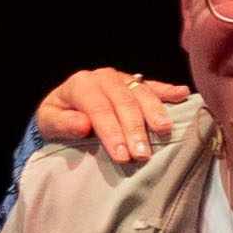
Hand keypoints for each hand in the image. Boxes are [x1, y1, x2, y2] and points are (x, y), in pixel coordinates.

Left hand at [34, 67, 188, 164]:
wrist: (64, 105)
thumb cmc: (59, 116)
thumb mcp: (48, 121)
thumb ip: (62, 123)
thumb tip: (83, 125)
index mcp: (81, 84)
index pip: (99, 108)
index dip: (111, 132)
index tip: (122, 155)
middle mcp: (104, 77)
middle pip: (123, 102)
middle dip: (134, 129)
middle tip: (142, 154)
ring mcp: (123, 78)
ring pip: (142, 93)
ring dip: (154, 113)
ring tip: (164, 131)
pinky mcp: (137, 83)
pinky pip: (154, 86)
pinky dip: (169, 90)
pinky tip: (183, 94)